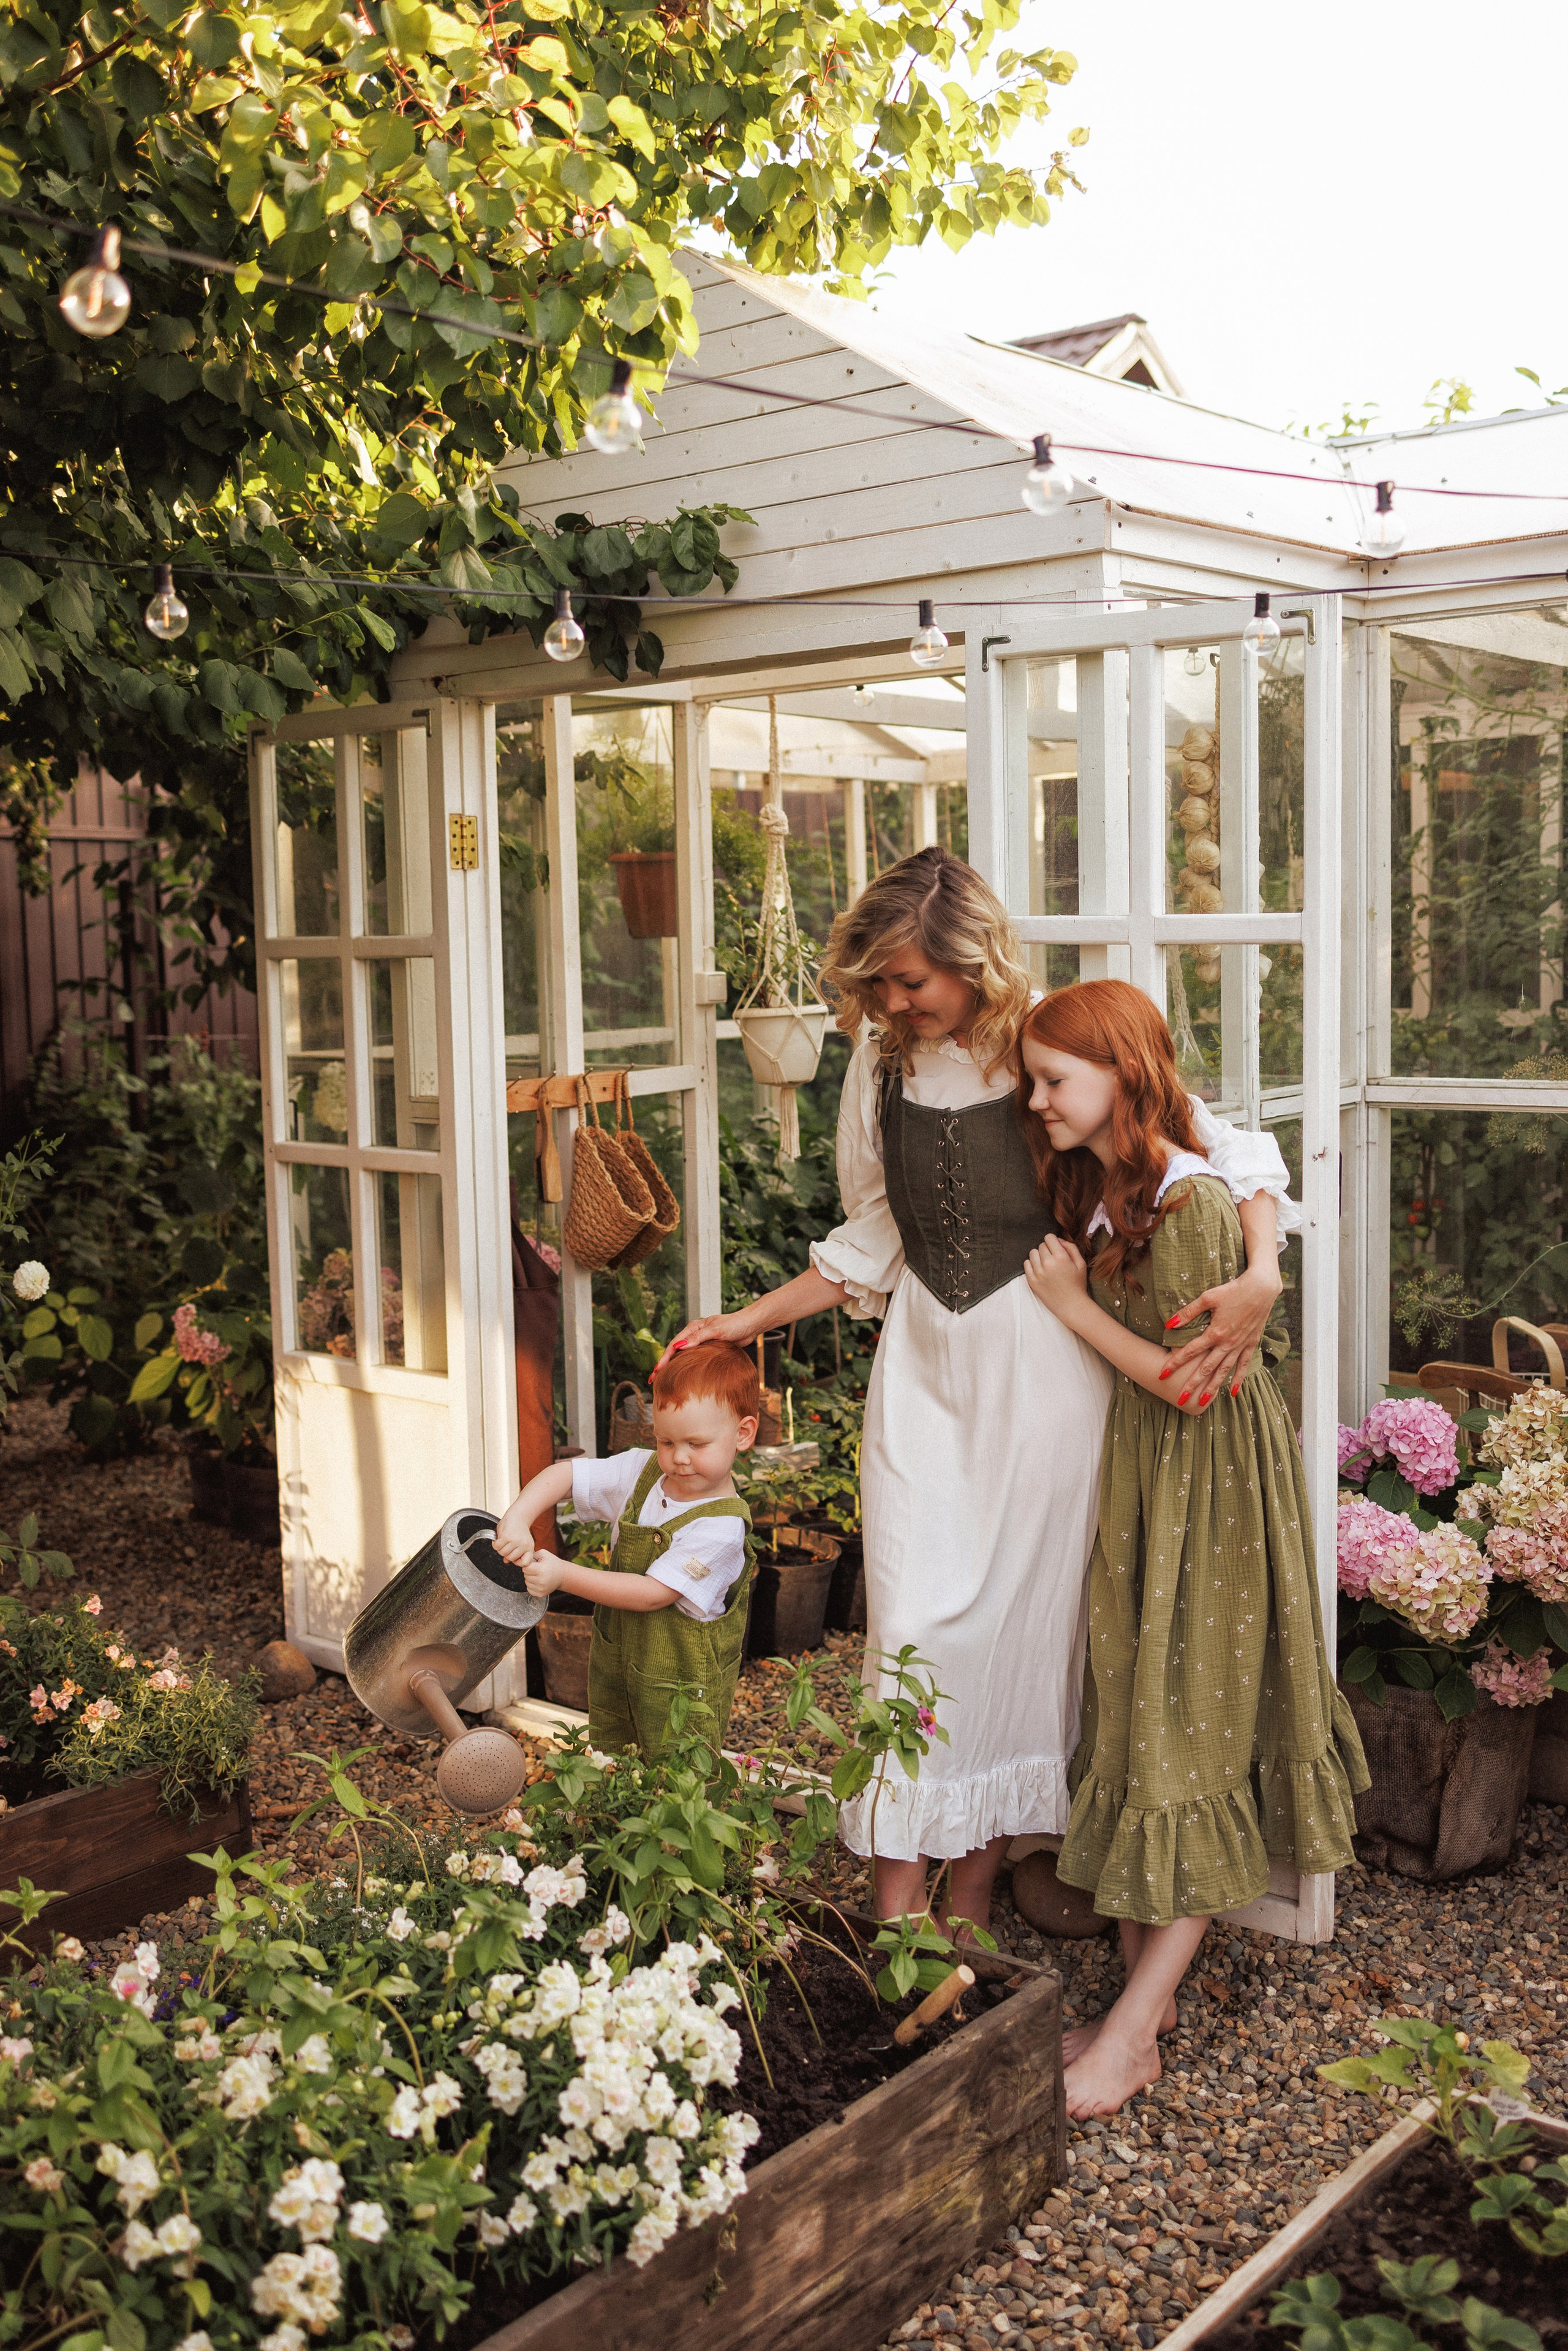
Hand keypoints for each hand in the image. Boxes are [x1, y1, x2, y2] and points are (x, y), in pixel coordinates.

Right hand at [492, 1499, 537, 1567]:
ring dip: (500, 1548)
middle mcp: (523, 1545)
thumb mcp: (521, 1542)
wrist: (518, 1515)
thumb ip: (514, 1552)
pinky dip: (495, 1544)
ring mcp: (515, 1541)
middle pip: (510, 1558)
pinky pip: (497, 1547)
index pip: (525, 1563)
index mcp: (529, 1547)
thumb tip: (506, 1561)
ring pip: (502, 1553)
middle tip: (506, 1545)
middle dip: (506, 1553)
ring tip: (503, 1541)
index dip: (518, 1561)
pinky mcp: (506, 1536)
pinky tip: (498, 1539)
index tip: (514, 1557)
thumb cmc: (519, 1529)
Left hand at [523, 1553, 565, 1597]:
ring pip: (526, 1583)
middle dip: (529, 1572)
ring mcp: (541, 1589)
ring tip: (539, 1575)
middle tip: (538, 1570)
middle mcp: (541, 1581)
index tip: (534, 1564)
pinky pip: (529, 1589)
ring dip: (530, 1579)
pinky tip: (539, 1582)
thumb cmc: (553, 1563)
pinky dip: (532, 1585)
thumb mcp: (544, 1554)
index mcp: (541, 1570)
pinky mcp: (541, 1594)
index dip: (528, 1565)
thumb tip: (522, 1559)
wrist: (563, 1575)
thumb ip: (531, 1554)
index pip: (525, 1568)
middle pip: (525, 1575)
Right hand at [655, 1308, 759, 1371]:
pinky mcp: (709, 1348)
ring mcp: (701, 1341)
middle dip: (663, 1364)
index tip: (656, 1372)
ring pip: (683, 1355)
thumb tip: (678, 1346)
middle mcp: (695, 1334)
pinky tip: (682, 1375)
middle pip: (675, 1351)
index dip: (664, 1359)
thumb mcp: (716, 1330)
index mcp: (693, 1327)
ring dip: (673, 1366)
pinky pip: (693, 1358)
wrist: (751, 1325)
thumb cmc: (735, 1324)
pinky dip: (685, 1366)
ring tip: (663, 1379)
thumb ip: (697, 1338)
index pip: (674, 1345)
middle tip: (653, 1380)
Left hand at [1025, 1235, 1089, 1321]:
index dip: (1053, 1241)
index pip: (1049, 1237)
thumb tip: (1058, 1239)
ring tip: (1047, 1265)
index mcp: (1061, 1257)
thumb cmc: (1077, 1284)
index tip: (1056, 1248)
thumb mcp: (1081, 1263)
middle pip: (1041, 1245)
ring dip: (1039, 1256)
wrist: (1071, 1305)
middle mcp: (1048, 1263)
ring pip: (1032, 1253)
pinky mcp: (1032, 1281)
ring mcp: (1038, 1273)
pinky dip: (1032, 1264)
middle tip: (1054, 1260)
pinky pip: (1026, 1264)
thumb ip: (1071, 1247)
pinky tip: (1041, 1270)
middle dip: (1047, 1250)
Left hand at [1161, 1261, 1280, 1405]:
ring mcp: (1240, 1345)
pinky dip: (1238, 1379)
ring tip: (1203, 1400)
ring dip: (1213, 1387)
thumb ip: (1188, 1313)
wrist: (1261, 1288)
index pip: (1190, 1351)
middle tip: (1180, 1398)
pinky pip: (1244, 1365)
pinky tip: (1232, 1392)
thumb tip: (1168, 1324)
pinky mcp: (1251, 1344)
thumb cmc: (1233, 1290)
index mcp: (1215, 1332)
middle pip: (1206, 1368)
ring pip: (1224, 1371)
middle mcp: (1227, 1343)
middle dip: (1192, 1384)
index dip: (1175, 1363)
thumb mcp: (1208, 1297)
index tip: (1162, 1374)